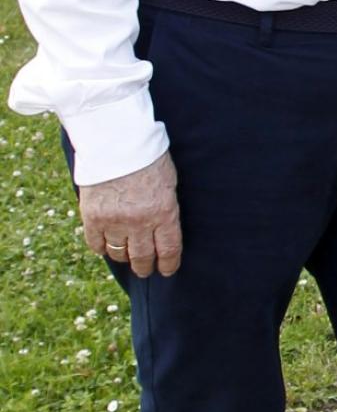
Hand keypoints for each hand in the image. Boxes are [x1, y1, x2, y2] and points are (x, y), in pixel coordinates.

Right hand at [79, 152, 182, 278]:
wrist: (116, 141)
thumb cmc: (148, 156)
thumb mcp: (168, 182)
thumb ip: (165, 208)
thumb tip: (163, 228)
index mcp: (164, 212)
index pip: (168, 250)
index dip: (168, 265)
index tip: (166, 270)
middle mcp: (140, 222)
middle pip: (142, 257)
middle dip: (144, 267)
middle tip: (144, 270)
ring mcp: (114, 221)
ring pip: (118, 253)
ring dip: (123, 257)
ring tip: (126, 256)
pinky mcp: (93, 216)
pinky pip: (96, 244)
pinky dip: (101, 248)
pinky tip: (105, 245)